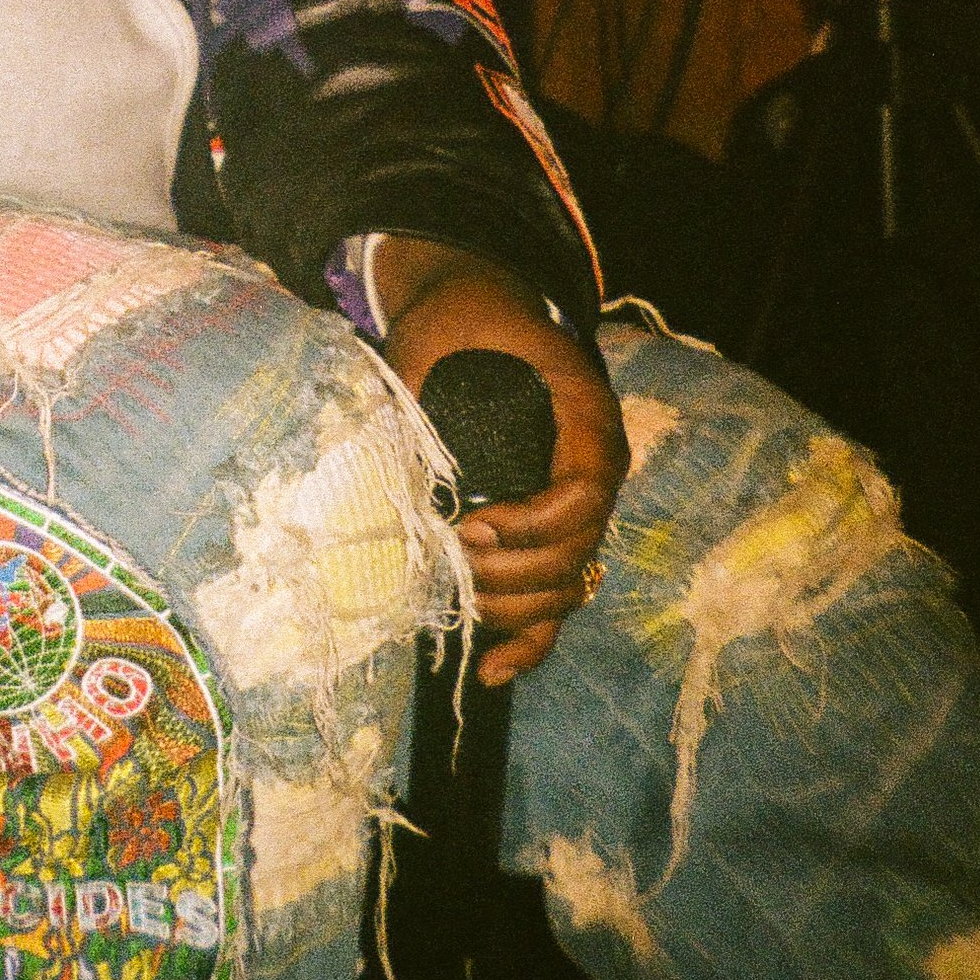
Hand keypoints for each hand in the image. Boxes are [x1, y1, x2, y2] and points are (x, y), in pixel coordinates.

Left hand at [374, 236, 626, 685]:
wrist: (476, 308)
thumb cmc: (461, 315)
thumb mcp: (437, 332)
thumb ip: (419, 385)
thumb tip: (384, 460)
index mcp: (587, 417)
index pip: (585, 495)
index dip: (532, 525)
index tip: (469, 526)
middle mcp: (595, 468)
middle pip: (577, 553)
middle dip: (511, 574)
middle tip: (448, 562)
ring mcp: (576, 508)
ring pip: (566, 586)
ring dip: (512, 608)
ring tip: (456, 601)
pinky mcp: (550, 535)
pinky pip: (556, 601)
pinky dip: (528, 642)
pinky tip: (490, 671)